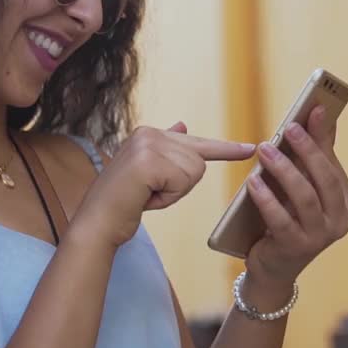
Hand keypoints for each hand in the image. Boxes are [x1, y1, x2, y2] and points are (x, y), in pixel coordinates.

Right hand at [72, 123, 254, 248]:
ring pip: (194, 172)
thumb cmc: (124, 202)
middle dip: (180, 184)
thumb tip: (183, 125)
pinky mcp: (149, 161)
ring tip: (146, 194)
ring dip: (174, 192)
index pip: (196, 142)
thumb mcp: (149, 172)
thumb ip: (168, 151)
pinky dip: (168, 197)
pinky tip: (144, 196)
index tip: (250, 148)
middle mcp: (149, 133)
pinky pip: (183, 181)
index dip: (226, 149)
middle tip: (149, 192)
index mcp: (149, 133)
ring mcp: (148, 144)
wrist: (97, 222)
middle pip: (198, 161)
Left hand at [244, 106, 347, 286]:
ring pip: (305, 198)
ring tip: (265, 150)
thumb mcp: (303, 188)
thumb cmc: (288, 219)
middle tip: (288, 127)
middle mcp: (339, 220)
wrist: (273, 267)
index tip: (314, 109)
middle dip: (307, 150)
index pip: (333, 164)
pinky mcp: (296, 249)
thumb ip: (314, 156)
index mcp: (345, 202)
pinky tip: (253, 181)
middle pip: (325, 179)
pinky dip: (267, 198)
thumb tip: (320, 114)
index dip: (323, 136)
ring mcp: (320, 237)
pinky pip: (281, 220)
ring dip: (284, 171)